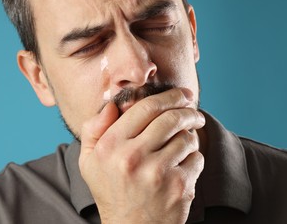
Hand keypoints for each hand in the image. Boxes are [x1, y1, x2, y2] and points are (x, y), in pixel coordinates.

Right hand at [79, 88, 204, 223]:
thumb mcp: (89, 161)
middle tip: (194, 111)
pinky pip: (196, 158)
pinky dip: (194, 157)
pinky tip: (184, 164)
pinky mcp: (178, 187)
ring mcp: (157, 172)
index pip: (145, 108)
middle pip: (170, 118)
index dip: (169, 96)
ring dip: (191, 135)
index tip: (182, 95)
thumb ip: (93, 129)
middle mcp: (133, 157)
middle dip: (188, 110)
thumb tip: (113, 105)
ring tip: (186, 140)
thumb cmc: (111, 190)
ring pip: (187, 137)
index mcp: (110, 146)